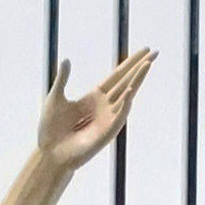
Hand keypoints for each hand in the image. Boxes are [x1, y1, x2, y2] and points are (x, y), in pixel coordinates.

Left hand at [30, 49, 153, 176]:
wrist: (49, 153)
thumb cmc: (51, 129)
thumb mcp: (55, 99)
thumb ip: (63, 79)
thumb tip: (66, 59)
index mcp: (95, 97)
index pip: (117, 76)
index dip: (130, 63)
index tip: (145, 50)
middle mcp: (106, 106)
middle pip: (126, 81)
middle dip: (140, 67)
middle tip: (155, 52)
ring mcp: (108, 118)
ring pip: (126, 95)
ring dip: (137, 80)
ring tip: (148, 64)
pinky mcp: (106, 132)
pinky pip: (119, 115)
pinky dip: (125, 103)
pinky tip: (130, 90)